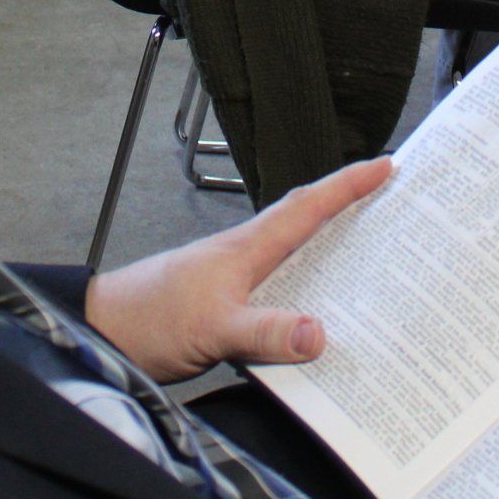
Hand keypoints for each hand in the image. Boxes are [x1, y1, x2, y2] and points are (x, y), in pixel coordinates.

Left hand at [84, 157, 392, 380]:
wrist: (104, 333)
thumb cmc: (149, 319)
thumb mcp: (212, 328)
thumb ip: (263, 331)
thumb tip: (319, 333)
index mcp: (247, 249)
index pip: (306, 207)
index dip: (347, 186)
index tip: (385, 165)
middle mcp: (246, 259)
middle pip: (308, 225)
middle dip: (351, 211)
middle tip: (393, 203)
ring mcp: (237, 282)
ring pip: (296, 262)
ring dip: (332, 257)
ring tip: (375, 260)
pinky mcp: (228, 308)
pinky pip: (281, 296)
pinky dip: (307, 301)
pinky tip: (322, 324)